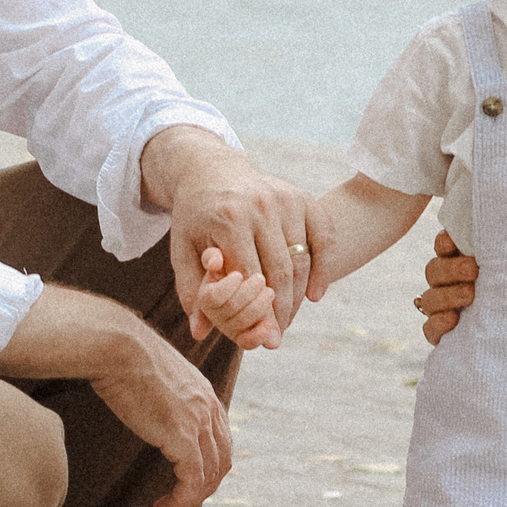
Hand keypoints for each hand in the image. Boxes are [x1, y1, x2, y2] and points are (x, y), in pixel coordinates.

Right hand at [0, 286, 231, 506]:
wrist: (116, 344)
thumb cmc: (120, 352)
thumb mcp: (150, 369)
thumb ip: (158, 386)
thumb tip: (139, 391)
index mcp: (203, 391)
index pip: (221, 435)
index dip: (210, 461)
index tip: (188, 476)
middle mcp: (208, 406)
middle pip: (222, 458)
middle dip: (205, 484)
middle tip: (181, 499)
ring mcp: (198, 421)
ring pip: (210, 474)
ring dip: (191, 498)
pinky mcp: (182, 437)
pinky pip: (192, 480)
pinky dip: (181, 500)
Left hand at [140, 127, 315, 344]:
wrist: (211, 168)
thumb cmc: (196, 216)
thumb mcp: (182, 249)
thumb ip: (191, 290)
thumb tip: (200, 332)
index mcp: (229, 218)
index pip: (250, 277)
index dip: (258, 311)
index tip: (264, 338)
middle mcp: (261, 205)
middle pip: (281, 271)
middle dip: (282, 310)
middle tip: (279, 335)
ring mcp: (285, 199)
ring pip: (302, 259)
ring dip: (299, 296)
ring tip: (289, 319)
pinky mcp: (302, 196)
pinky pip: (323, 237)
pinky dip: (324, 268)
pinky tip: (315, 294)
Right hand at [413, 230, 475, 346]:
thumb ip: (505, 252)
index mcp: (461, 261)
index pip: (443, 246)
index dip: (444, 243)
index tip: (454, 242)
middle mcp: (447, 284)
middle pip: (434, 270)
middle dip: (452, 269)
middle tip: (474, 270)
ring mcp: (441, 310)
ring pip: (430, 299)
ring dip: (448, 295)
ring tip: (470, 295)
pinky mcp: (442, 334)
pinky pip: (429, 329)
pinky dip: (438, 323)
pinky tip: (453, 319)